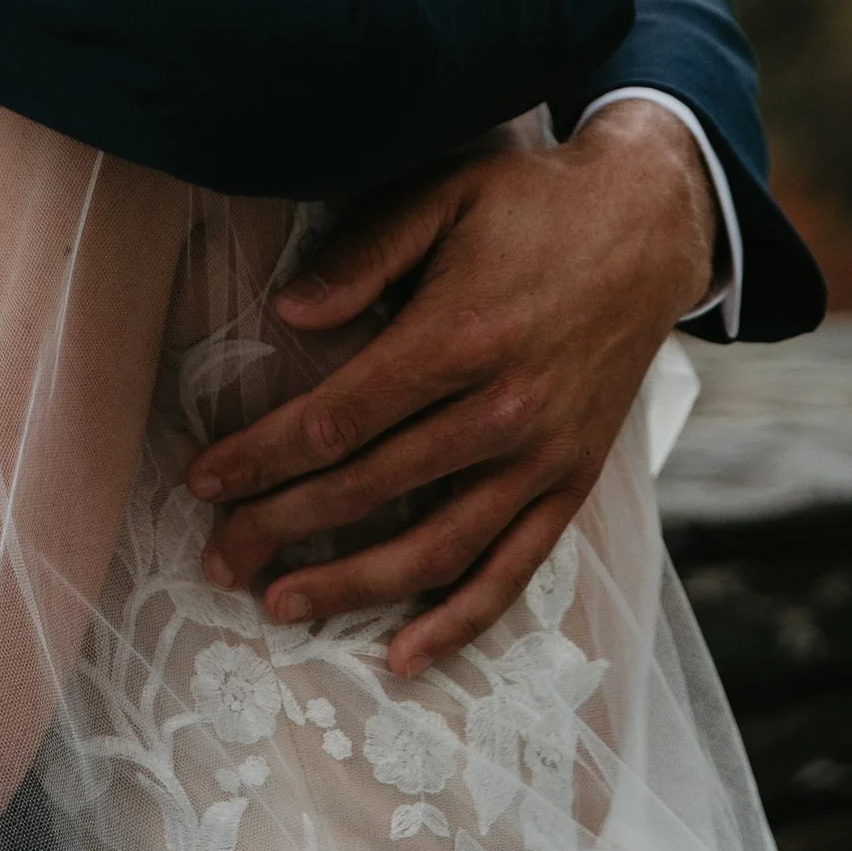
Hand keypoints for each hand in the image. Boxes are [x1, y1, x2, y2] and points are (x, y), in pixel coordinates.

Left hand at [185, 102, 714, 674]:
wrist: (648, 226)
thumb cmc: (530, 206)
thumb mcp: (442, 194)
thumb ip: (363, 252)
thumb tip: (287, 313)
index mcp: (459, 338)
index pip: (339, 418)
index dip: (263, 455)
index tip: (203, 480)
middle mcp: (502, 411)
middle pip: (372, 488)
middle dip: (282, 528)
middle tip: (216, 558)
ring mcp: (542, 458)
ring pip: (436, 548)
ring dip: (354, 586)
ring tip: (282, 606)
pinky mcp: (572, 483)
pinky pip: (513, 570)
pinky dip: (460, 621)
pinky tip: (403, 656)